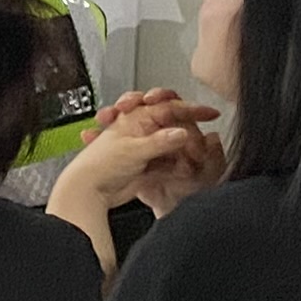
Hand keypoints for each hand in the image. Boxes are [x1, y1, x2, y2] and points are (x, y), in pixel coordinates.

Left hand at [67, 90, 223, 215]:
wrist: (90, 193)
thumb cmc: (100, 166)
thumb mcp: (134, 150)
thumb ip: (161, 141)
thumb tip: (183, 132)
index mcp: (136, 117)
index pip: (170, 107)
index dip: (192, 110)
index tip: (210, 113)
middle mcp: (142, 129)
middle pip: (174, 125)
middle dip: (188, 131)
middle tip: (200, 138)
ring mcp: (146, 147)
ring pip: (175, 143)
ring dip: (186, 150)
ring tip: (195, 157)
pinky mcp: (148, 165)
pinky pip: (170, 161)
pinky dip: (179, 164)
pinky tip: (186, 170)